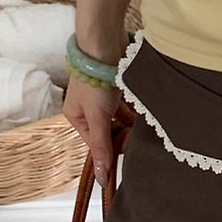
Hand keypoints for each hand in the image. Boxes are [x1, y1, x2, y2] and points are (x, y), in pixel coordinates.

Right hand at [63, 58, 134, 184]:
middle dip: (123, 134)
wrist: (104, 45)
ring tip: (144, 128)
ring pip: (120, 116)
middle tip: (138, 141)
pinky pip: (127, 103)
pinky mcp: (116, 84)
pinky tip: (145, 112)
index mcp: (75, 115)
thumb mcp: (97, 118)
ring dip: (131, 121)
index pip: (95, 141)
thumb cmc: (94, 81)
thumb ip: (101, 146)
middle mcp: (87, 106)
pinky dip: (135, 108)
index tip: (127, 158)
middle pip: (108, 129)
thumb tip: (101, 175)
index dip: (110, 150)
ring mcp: (102, 95)